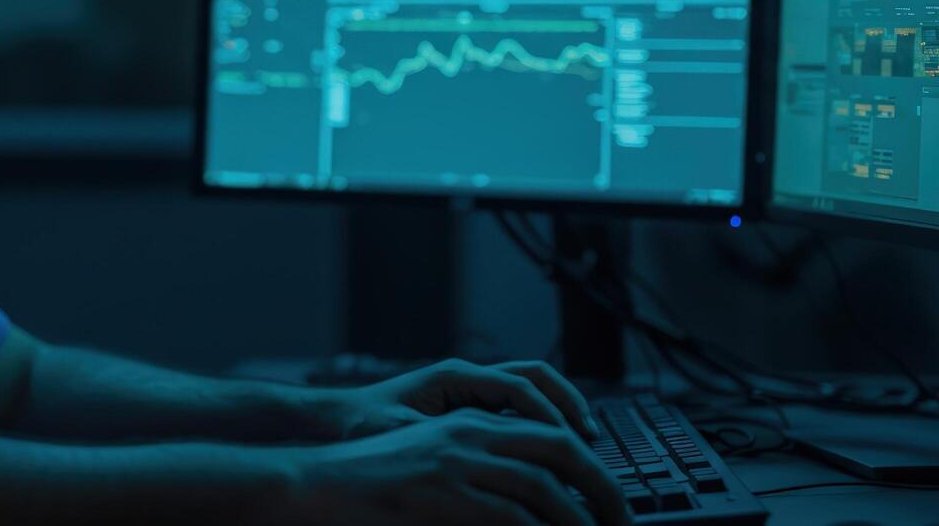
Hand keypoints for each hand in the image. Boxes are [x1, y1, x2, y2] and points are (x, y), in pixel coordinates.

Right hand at [283, 408, 633, 525]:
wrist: (316, 485)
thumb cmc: (370, 483)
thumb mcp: (432, 462)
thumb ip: (478, 471)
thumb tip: (526, 504)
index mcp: (469, 422)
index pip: (551, 430)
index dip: (591, 461)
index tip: (610, 494)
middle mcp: (469, 434)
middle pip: (560, 449)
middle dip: (602, 487)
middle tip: (622, 520)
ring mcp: (456, 464)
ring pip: (543, 487)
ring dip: (579, 520)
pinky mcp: (441, 495)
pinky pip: (510, 518)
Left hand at [307, 358, 601, 442]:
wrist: (336, 421)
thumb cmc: (362, 425)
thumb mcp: (402, 436)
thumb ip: (442, 442)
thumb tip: (480, 454)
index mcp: (454, 377)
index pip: (519, 387)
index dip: (550, 414)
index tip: (573, 441)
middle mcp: (466, 378)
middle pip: (535, 378)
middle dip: (567, 404)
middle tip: (593, 438)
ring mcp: (469, 391)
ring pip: (529, 392)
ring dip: (558, 413)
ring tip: (584, 445)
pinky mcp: (467, 408)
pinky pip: (514, 410)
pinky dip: (537, 425)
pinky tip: (550, 455)